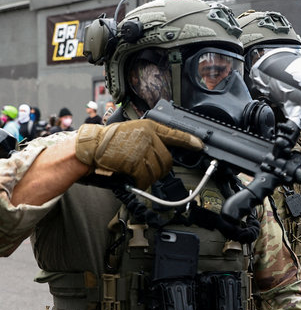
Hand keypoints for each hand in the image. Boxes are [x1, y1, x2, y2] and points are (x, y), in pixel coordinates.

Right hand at [75, 120, 203, 188]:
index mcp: (150, 127)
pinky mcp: (134, 161)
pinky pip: (146, 178)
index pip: (175, 133)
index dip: (190, 141)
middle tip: (147, 170)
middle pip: (167, 160)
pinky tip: (132, 178)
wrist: (90, 146)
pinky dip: (141, 182)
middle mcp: (148, 136)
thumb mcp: (134, 132)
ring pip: (158, 170)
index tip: (200, 145)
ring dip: (149, 176)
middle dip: (160, 169)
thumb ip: (150, 138)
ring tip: (136, 172)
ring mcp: (142, 148)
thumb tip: (166, 152)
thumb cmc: (110, 141)